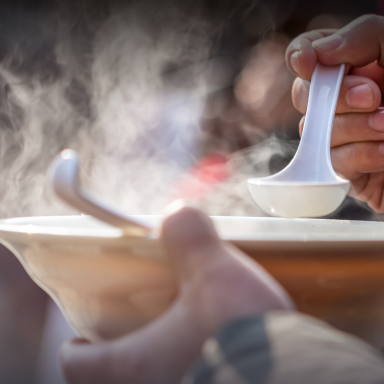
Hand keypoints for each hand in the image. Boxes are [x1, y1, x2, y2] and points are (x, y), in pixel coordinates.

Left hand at [59, 208, 292, 383]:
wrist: (302, 381)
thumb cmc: (242, 336)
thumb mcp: (213, 273)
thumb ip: (189, 236)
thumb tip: (177, 213)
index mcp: (135, 367)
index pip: (77, 365)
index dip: (77, 346)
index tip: (86, 332)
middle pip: (117, 375)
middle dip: (128, 345)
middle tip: (145, 316)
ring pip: (156, 379)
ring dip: (166, 353)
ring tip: (188, 323)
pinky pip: (195, 379)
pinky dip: (200, 362)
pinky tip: (225, 340)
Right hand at [286, 15, 383, 211]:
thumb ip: (366, 37)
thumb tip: (318, 51)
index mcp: (359, 66)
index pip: (310, 53)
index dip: (301, 55)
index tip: (310, 61)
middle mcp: (346, 99)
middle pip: (305, 94)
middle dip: (334, 96)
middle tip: (372, 97)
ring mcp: (343, 135)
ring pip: (314, 130)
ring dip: (354, 127)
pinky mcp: (348, 168)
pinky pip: (331, 160)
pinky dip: (360, 155)